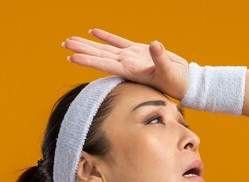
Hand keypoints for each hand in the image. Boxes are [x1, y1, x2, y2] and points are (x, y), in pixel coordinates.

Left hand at [62, 28, 189, 100]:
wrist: (184, 82)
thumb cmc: (176, 81)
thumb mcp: (169, 70)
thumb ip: (161, 58)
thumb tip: (156, 45)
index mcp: (130, 70)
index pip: (104, 65)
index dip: (88, 61)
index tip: (72, 58)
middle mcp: (126, 64)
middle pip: (99, 56)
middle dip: (81, 50)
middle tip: (64, 44)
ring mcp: (130, 57)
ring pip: (104, 49)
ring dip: (88, 44)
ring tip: (71, 40)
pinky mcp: (137, 50)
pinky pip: (117, 42)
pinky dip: (105, 36)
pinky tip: (93, 31)